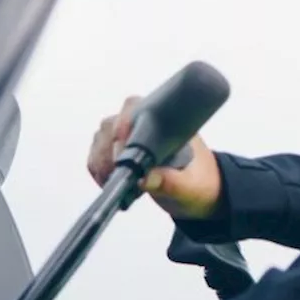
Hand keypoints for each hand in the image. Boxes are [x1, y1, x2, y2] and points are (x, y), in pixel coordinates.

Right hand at [86, 96, 223, 219]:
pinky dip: (97, 168)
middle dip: (109, 149)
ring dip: (101, 160)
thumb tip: (144, 178)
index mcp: (169, 122)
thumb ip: (170, 182)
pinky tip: (108, 182)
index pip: (137, 107)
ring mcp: (132, 137)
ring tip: (115, 182)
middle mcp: (147, 124)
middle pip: (113, 123)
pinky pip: (98, 154)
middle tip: (116, 174)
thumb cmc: (202, 183)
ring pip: (102, 137)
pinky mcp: (122, 153)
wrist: (202, 193)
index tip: (121, 143)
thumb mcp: (190, 186)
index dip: (123, 122)